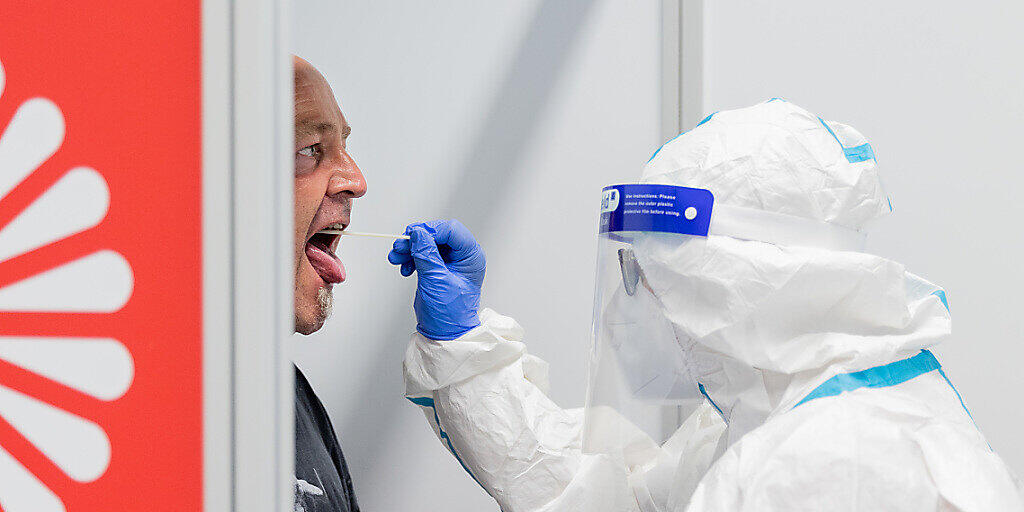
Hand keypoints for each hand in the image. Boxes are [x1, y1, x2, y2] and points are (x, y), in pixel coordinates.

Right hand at [388, 219, 485, 339]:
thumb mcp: (436, 281)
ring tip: (397, 258)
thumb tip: (418, 233)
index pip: (451, 230)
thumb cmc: (450, 313)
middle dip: (416, 239)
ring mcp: (450, 261)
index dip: (430, 231)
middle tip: (400, 247)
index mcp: (471, 257)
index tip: (413, 236)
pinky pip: (423, 253)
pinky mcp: (439, 267)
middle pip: (437, 234)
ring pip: (428, 243)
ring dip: (410, 248)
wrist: (445, 332)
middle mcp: (463, 256)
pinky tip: (404, 267)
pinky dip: (411, 257)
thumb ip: (427, 255)